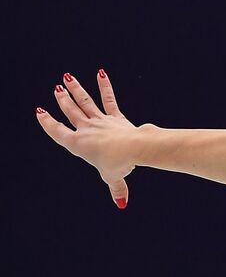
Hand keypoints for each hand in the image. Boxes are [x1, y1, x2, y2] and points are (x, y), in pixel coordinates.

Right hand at [34, 70, 141, 208]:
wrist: (133, 148)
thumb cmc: (120, 163)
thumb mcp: (114, 178)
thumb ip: (117, 189)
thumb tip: (122, 204)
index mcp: (78, 144)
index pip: (58, 132)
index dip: (48, 123)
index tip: (40, 113)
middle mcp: (86, 130)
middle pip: (71, 112)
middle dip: (63, 100)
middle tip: (56, 89)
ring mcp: (100, 121)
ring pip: (85, 102)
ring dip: (76, 90)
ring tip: (67, 77)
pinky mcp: (115, 117)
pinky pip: (109, 99)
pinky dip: (105, 86)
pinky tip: (101, 73)